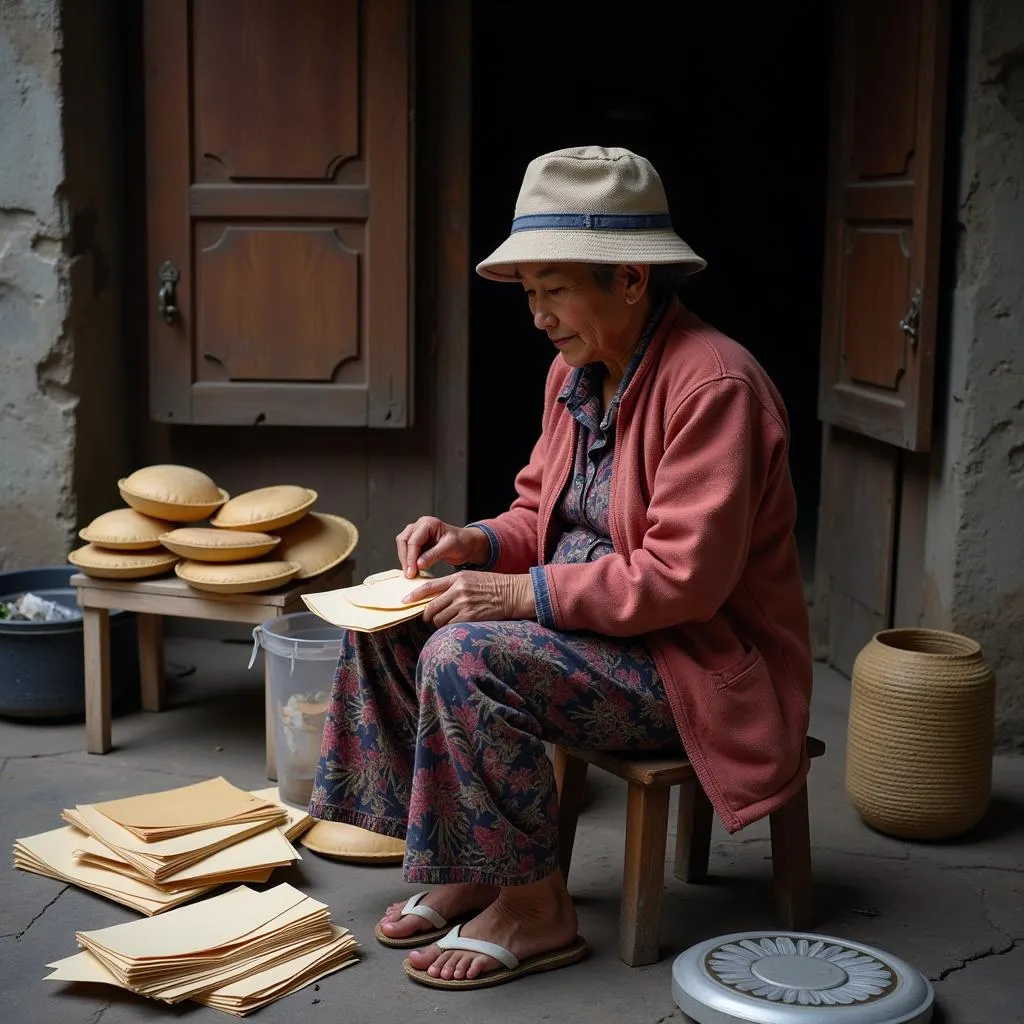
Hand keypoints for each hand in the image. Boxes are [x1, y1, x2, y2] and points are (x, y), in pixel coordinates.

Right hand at [396, 517, 489, 578]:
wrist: (465, 544)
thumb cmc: (461, 542)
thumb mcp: (449, 547)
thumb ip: (433, 555)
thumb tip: (418, 564)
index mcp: (428, 523)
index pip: (413, 540)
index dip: (411, 557)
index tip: (411, 571)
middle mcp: (420, 526)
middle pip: (403, 541)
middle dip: (405, 558)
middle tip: (409, 574)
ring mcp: (417, 533)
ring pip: (403, 546)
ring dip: (405, 560)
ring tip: (411, 573)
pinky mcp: (417, 543)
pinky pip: (407, 551)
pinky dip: (409, 560)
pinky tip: (413, 570)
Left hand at [403, 571, 535, 626]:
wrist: (513, 593)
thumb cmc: (493, 586)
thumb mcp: (472, 578)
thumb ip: (453, 585)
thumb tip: (436, 597)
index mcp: (457, 578)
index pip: (429, 587)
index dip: (414, 595)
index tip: (404, 601)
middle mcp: (458, 591)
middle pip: (431, 607)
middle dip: (427, 615)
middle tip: (429, 618)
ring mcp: (464, 604)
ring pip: (439, 619)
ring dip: (439, 623)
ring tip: (447, 622)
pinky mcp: (470, 617)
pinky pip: (451, 626)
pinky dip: (449, 628)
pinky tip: (455, 626)